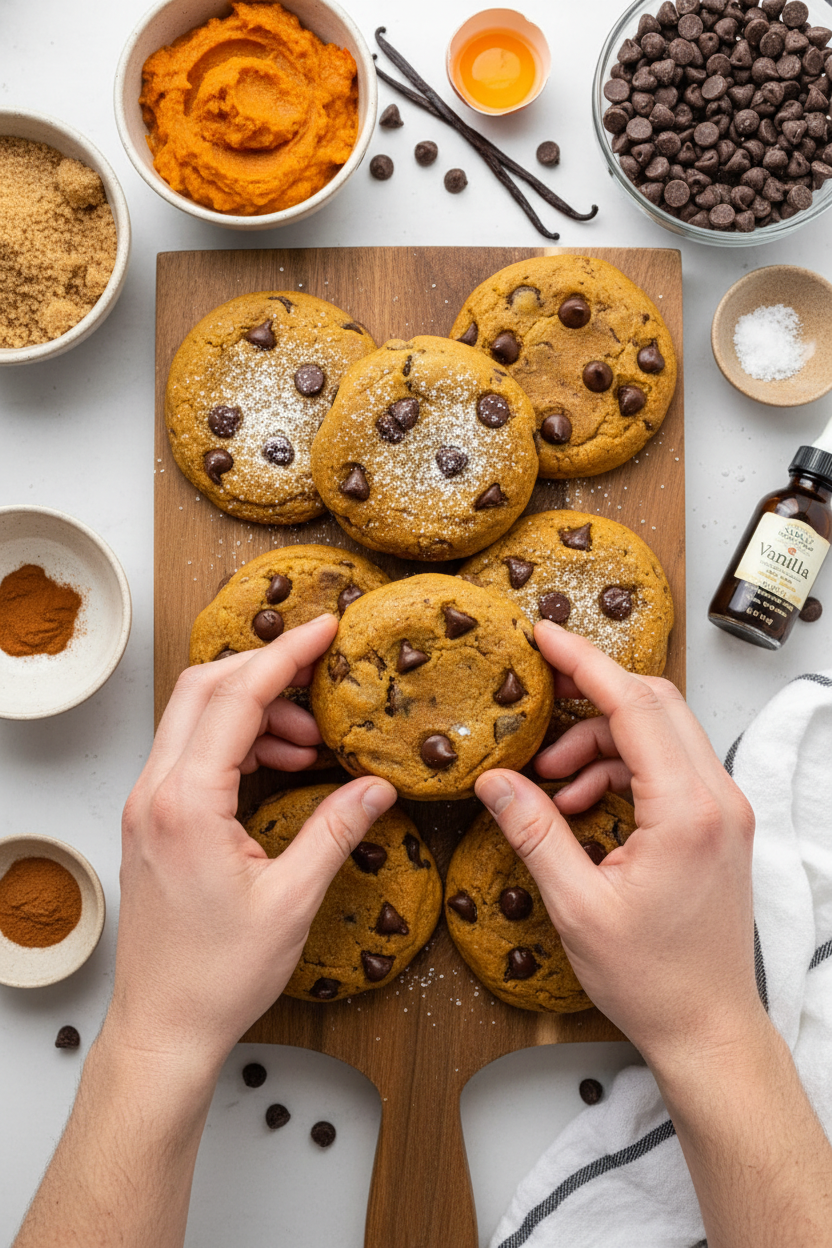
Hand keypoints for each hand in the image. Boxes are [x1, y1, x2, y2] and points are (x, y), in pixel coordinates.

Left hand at [109, 615, 396, 1069]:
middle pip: (204, 688)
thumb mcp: (292, 902)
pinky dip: (239, 742)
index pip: (236, 697)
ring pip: (195, 717)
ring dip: (255, 710)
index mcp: (187, 803)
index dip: (286, 655)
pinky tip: (282, 764)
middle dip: (268, 669)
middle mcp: (156, 792)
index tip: (326, 630)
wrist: (163, 1026)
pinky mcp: (154, 820)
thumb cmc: (216, 976)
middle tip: (323, 671)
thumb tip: (377, 787)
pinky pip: (192, 753)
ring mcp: (148, 805)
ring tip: (312, 741)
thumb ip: (336, 832)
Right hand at [475, 620, 761, 1065]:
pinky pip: (665, 767)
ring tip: (549, 781)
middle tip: (538, 693)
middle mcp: (717, 799)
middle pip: (655, 704)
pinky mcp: (715, 824)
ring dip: (599, 740)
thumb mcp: (577, 908)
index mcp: (687, 812)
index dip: (584, 663)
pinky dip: (618, 769)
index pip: (635, 705)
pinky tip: (577, 804)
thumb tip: (494, 780)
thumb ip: (534, 833)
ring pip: (659, 733)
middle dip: (590, 693)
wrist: (707, 1026)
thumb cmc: (652, 979)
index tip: (543, 635)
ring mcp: (722, 810)